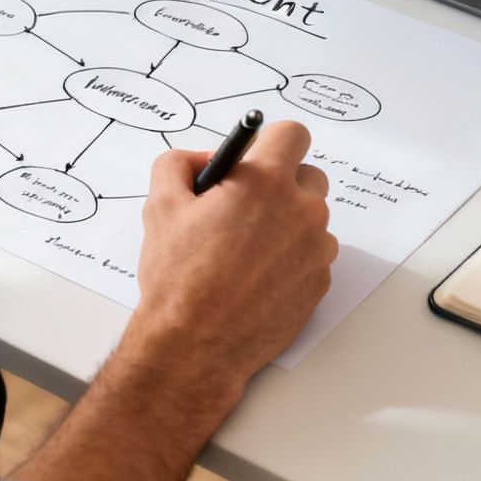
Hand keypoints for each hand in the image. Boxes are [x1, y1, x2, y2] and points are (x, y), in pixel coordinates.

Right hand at [130, 121, 337, 403]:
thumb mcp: (160, 205)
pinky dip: (291, 260)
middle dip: (280, 185)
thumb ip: (178, 164)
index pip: (293, 134)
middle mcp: (302, 211)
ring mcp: (316, 250)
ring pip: (311, 219)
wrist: (195, 346)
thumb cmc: (178, 278)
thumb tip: (203, 159)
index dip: (271, 142)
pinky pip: (312, 256)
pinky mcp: (320, 284)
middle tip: (244, 209)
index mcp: (266, 182)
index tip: (255, 159)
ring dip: (287, 224)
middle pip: (308, 176)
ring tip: (246, 251)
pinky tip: (256, 278)